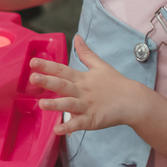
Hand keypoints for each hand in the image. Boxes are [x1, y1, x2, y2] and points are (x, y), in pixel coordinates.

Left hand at [30, 35, 146, 134]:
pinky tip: (57, 130)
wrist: (134, 101)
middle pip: (63, 85)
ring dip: (56, 105)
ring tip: (41, 105)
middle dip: (48, 81)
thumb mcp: (100, 65)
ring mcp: (87, 106)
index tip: (32, 62)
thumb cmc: (115, 83)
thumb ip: (86, 53)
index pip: (62, 70)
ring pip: (69, 105)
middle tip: (33, 78)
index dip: (47, 66)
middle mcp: (82, 91)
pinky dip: (69, 127)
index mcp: (82, 78)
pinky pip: (79, 124)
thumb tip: (77, 37)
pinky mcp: (93, 120)